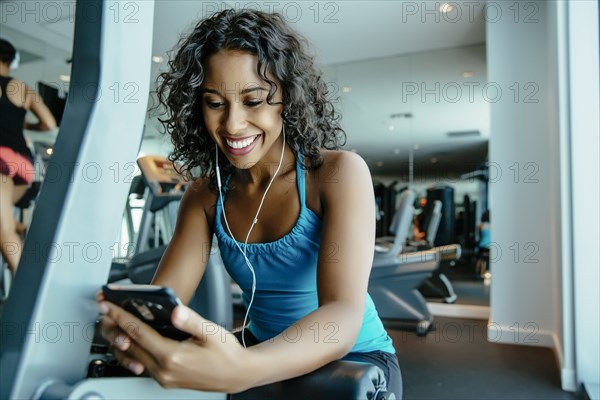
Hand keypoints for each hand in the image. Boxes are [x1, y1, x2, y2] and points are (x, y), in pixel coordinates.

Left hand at [97, 295, 249, 391]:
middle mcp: (165, 370)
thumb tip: (175, 310)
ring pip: (134, 356)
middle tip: (104, 310)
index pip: (139, 333)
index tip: (108, 306)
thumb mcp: (211, 332)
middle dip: (116, 326)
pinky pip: (143, 363)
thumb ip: (191, 320)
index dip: (121, 317)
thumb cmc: (227, 353)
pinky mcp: (166, 380)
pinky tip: (134, 338)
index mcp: (173, 356)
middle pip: (130, 345)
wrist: (237, 374)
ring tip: (115, 322)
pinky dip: (134, 349)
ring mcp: (164, 377)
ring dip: (122, 338)